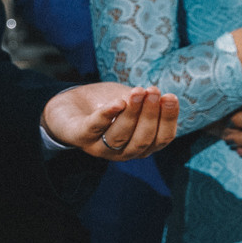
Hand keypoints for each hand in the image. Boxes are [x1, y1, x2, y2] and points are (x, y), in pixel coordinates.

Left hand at [41, 83, 178, 160]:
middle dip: (150, 115)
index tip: (170, 97)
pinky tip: (117, 103)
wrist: (71, 104)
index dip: (168, 119)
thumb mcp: (130, 100)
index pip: (161, 139)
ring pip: (120, 136)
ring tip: (138, 91)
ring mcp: (101, 148)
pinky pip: (95, 128)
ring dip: (132, 113)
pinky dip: (107, 115)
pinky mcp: (81, 137)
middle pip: (142, 139)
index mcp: (140, 144)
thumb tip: (158, 96)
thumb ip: (143, 100)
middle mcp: (123, 152)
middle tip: (153, 91)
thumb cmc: (106, 104)